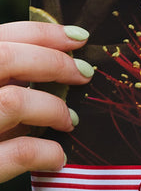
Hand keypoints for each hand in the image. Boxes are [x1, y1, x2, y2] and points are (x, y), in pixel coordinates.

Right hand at [0, 21, 93, 182]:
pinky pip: (20, 152)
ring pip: (14, 102)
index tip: (76, 38)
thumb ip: (3, 84)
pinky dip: (47, 152)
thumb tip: (50, 70)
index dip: (42, 33)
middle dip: (55, 63)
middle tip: (83, 73)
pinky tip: (57, 157)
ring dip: (52, 108)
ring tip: (68, 120)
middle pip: (7, 60)